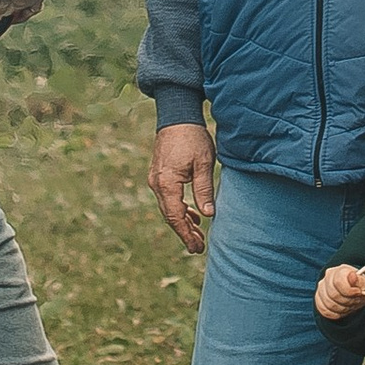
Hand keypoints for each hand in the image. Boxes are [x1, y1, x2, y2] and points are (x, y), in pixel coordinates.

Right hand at [150, 121, 217, 257]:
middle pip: (170, 216)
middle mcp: (157, 184)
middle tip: (198, 247)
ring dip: (182, 221)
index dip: (186, 234)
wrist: (177, 116)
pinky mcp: (159, 175)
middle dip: (184, 232)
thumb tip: (208, 215)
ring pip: (168, 208)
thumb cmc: (192, 138)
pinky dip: (179, 209)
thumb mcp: (203, 163)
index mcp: (167, 183)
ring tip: (197, 234)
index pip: (175, 217)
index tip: (196, 248)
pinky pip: (168, 198)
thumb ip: (204, 190)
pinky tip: (192, 214)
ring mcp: (156, 179)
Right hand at [316, 260, 364, 320]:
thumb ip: (358, 280)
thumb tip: (353, 276)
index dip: (349, 290)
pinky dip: (336, 314)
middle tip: (356, 301)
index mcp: (338, 271)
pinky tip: (343, 310)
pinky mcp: (319, 300)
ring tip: (351, 305)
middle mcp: (327, 278)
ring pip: (329, 304)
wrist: (351, 291)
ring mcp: (321, 289)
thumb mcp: (362, 282)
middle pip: (334, 295)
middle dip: (348, 301)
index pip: (338, 282)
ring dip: (343, 309)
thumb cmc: (357, 286)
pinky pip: (325, 311)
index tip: (358, 293)